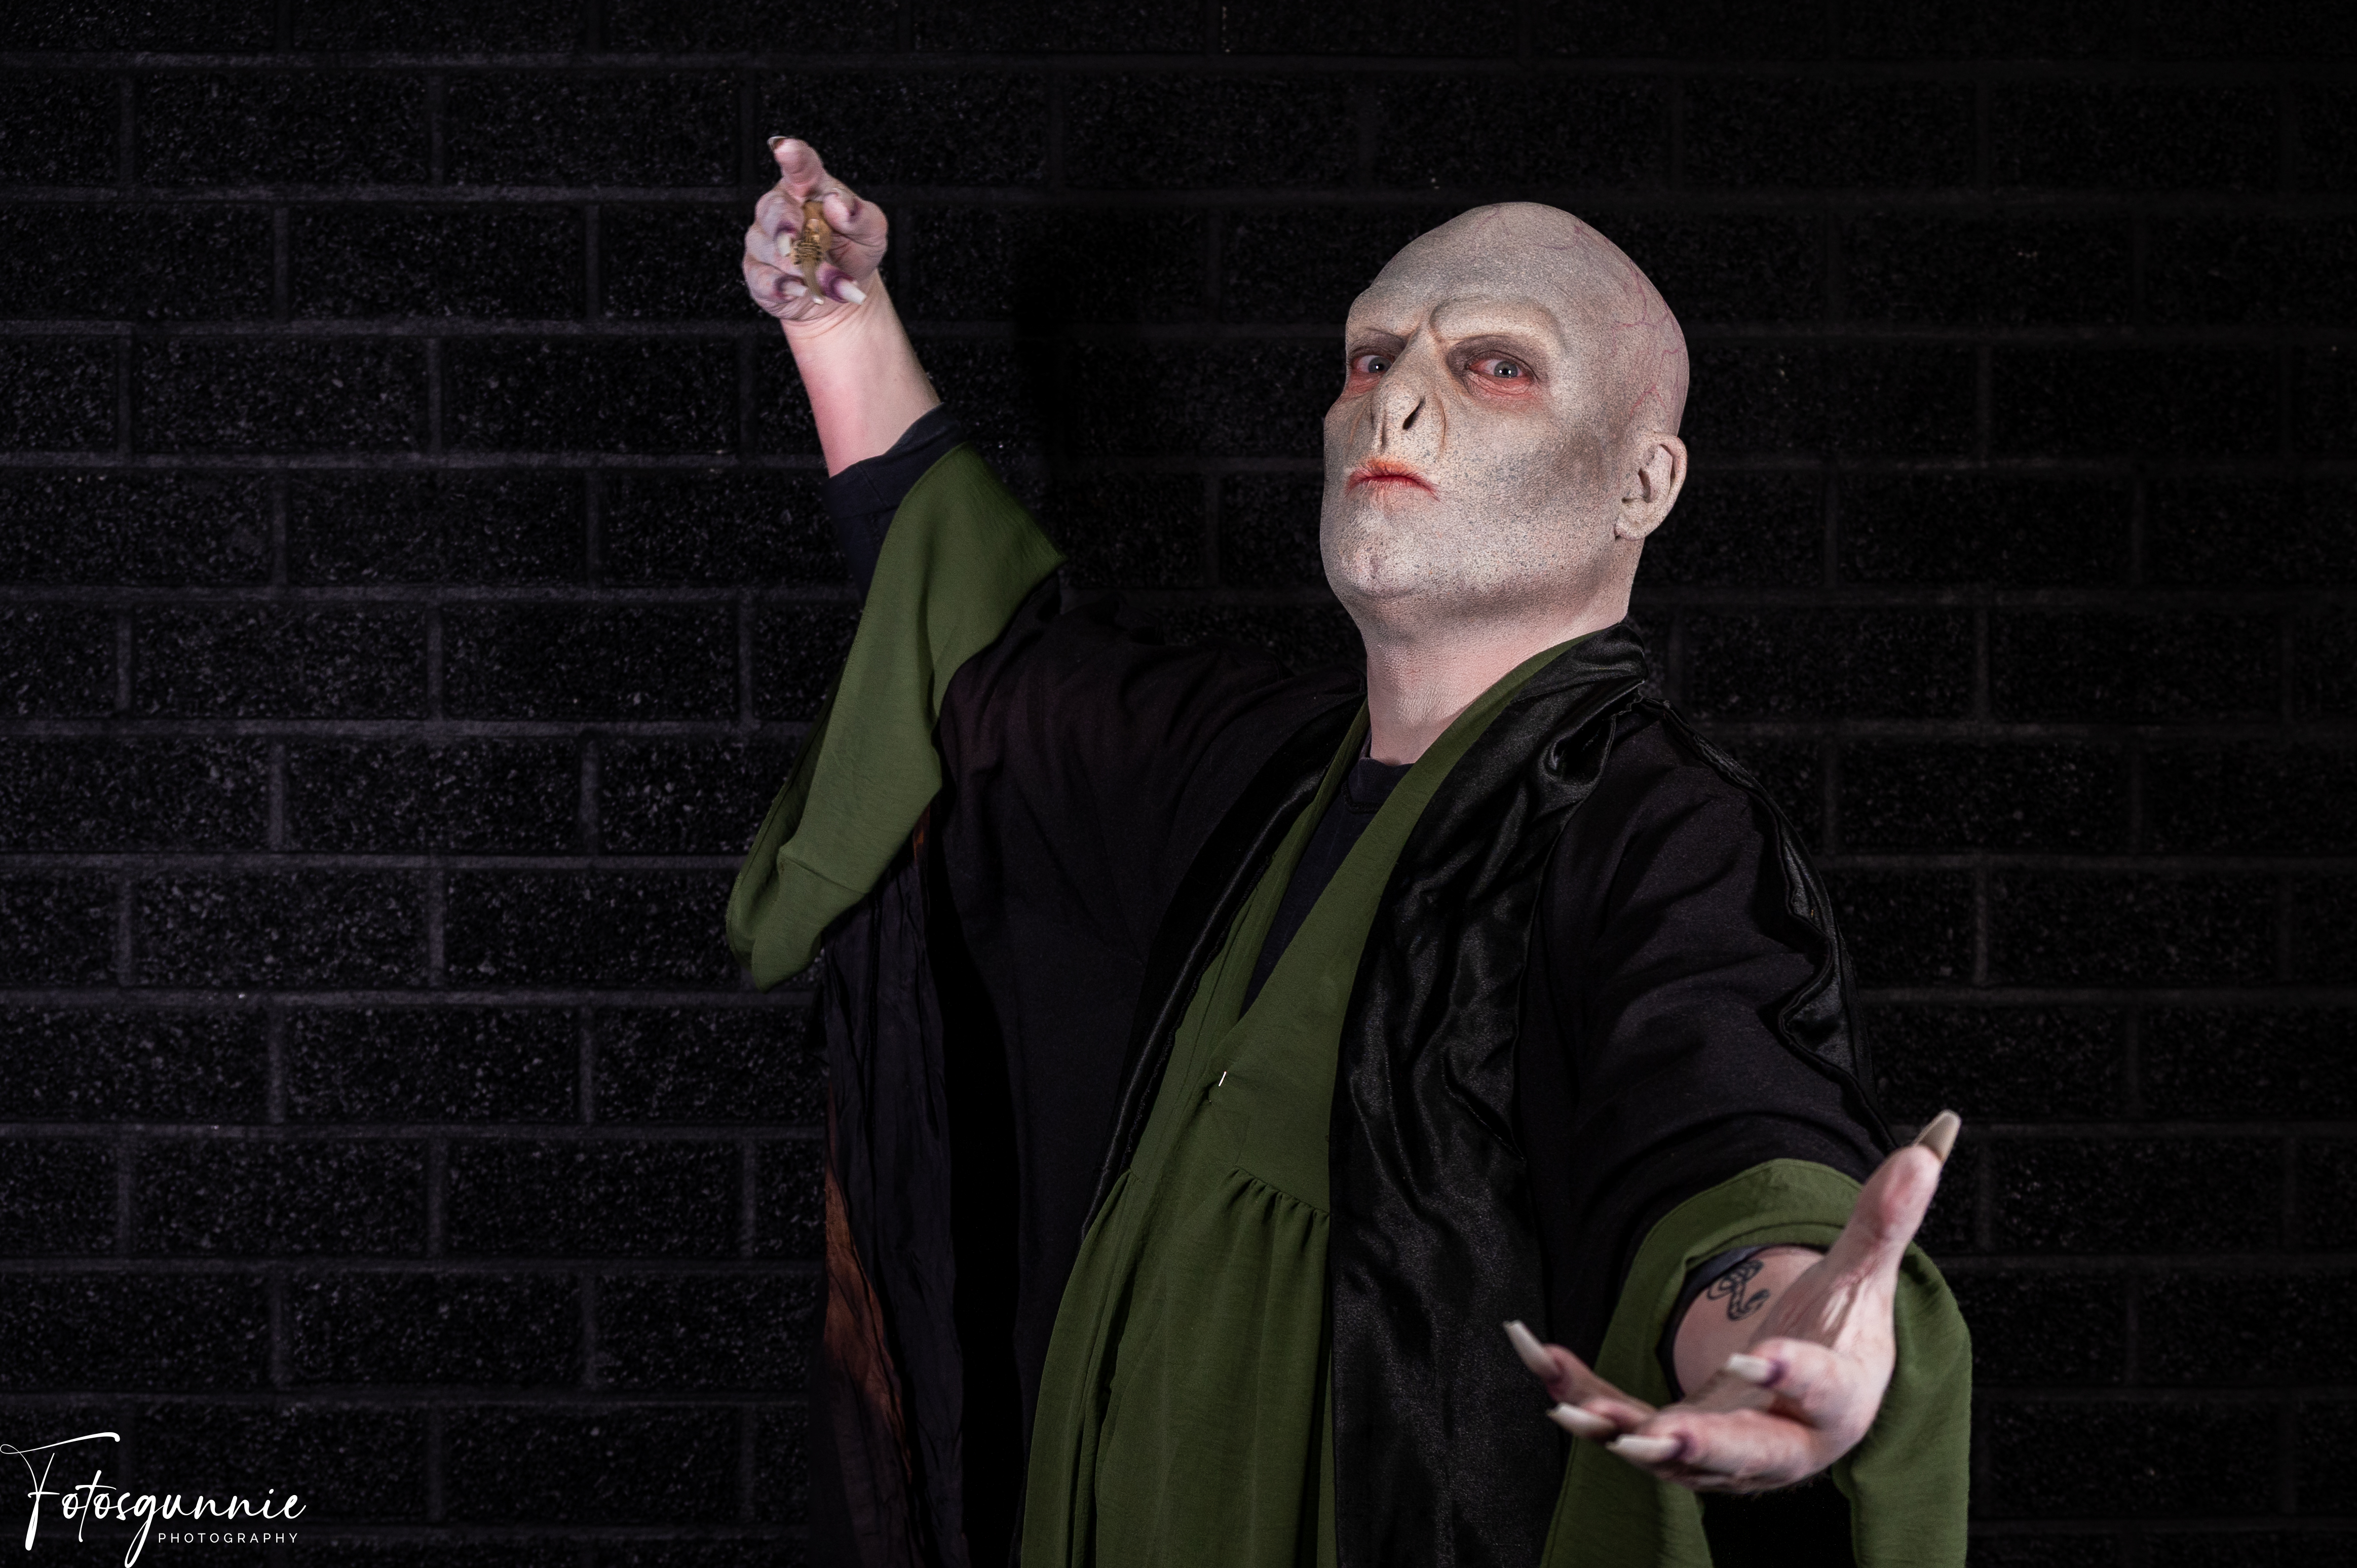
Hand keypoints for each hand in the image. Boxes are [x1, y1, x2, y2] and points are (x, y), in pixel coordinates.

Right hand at [743, 137, 888, 326]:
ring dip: (805, 270)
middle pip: (774, 211)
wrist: (844, 292)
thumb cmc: (855, 250)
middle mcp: (781, 209)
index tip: (785, 147)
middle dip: (787, 228)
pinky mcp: (758, 273)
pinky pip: (762, 279)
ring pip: (773, 251)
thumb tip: (838, 204)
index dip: (792, 156)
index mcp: (808, 188)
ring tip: (834, 284)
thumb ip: (859, 215)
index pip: (800, 167)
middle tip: (797, 242)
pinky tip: (802, 291)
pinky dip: (783, 287)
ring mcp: (765, 241)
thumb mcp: (871, 232)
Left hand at [1504, 1110, 1958, 1493]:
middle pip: (1744, 1451)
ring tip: (1572, 1414)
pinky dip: (1577, 1392)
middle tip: (1657, 1440)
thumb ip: (1885, 1219)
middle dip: (1700, 1446)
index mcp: (1838, 1398)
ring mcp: (1721, 1448)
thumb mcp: (1861, 1278)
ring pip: (1668, 1451)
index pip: (1819, 1389)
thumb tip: (1931, 1139)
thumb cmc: (1839, 1336)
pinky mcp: (1671, 1438)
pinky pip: (1618, 1417)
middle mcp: (1781, 1440)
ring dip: (1618, 1431)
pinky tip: (1537, 1353)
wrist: (1809, 1397)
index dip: (1792, 1373)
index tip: (1762, 1355)